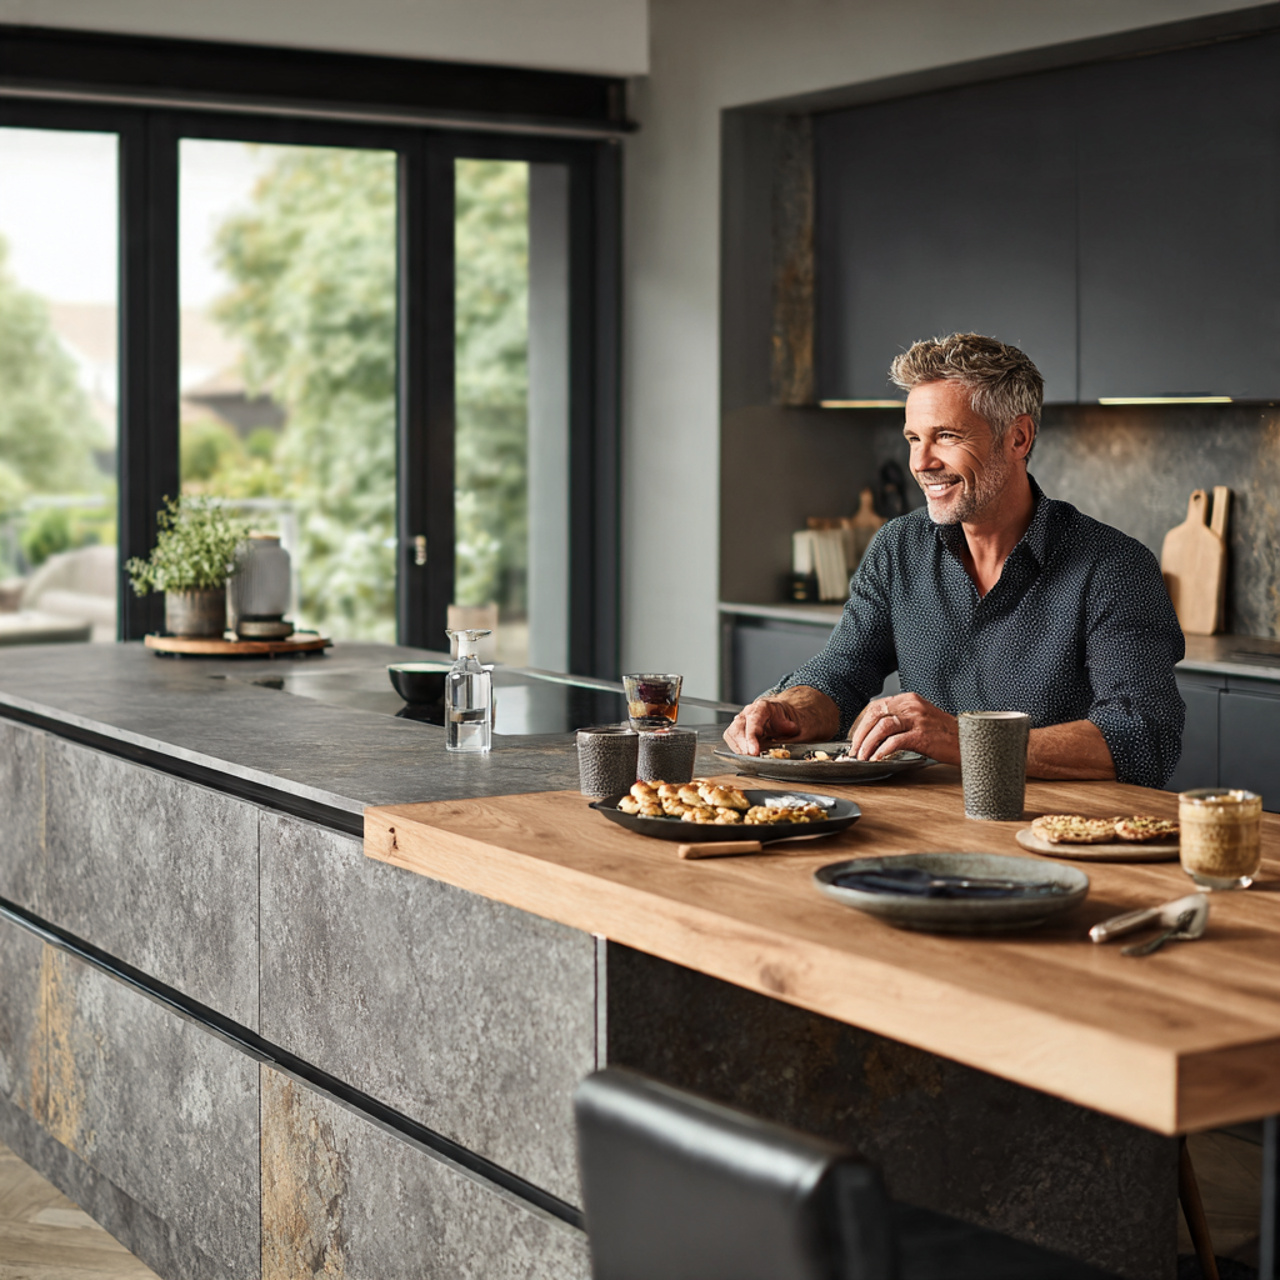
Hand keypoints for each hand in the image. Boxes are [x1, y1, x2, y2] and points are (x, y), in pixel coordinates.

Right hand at [723, 687, 838, 755]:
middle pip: (737, 729)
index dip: (751, 738)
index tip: (753, 752)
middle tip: (751, 759)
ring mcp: (741, 721)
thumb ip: (790, 727)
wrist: (783, 715)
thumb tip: (790, 729)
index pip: (753, 721)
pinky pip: (732, 740)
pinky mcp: (738, 731)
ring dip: (739, 749)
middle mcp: (748, 713)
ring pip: (731, 735)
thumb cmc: (786, 720)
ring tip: (750, 759)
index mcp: (761, 707)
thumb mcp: (793, 723)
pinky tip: (748, 756)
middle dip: (742, 746)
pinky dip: (738, 750)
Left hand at [848, 692, 959, 764]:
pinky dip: (882, 750)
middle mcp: (912, 706)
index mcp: (909, 699)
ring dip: (868, 743)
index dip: (862, 723)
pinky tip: (878, 758)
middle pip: (876, 715)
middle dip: (861, 734)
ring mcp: (917, 719)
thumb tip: (876, 731)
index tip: (857, 738)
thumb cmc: (944, 733)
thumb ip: (900, 718)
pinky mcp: (922, 735)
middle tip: (855, 749)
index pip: (877, 707)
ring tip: (863, 756)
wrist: (967, 741)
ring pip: (882, 727)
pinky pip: (895, 741)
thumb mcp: (921, 718)